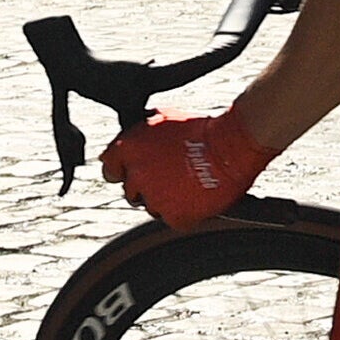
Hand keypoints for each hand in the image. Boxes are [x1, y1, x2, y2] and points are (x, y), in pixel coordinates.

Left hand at [102, 109, 274, 228]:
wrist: (229, 146)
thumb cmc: (199, 129)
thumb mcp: (160, 120)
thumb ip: (139, 135)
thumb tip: (130, 142)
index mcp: (127, 149)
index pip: (109, 168)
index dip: (122, 170)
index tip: (133, 172)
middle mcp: (136, 175)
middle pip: (130, 191)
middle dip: (145, 186)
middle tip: (168, 178)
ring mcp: (154, 198)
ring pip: (151, 207)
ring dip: (164, 200)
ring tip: (186, 185)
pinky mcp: (174, 217)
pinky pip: (172, 219)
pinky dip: (183, 212)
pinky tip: (195, 196)